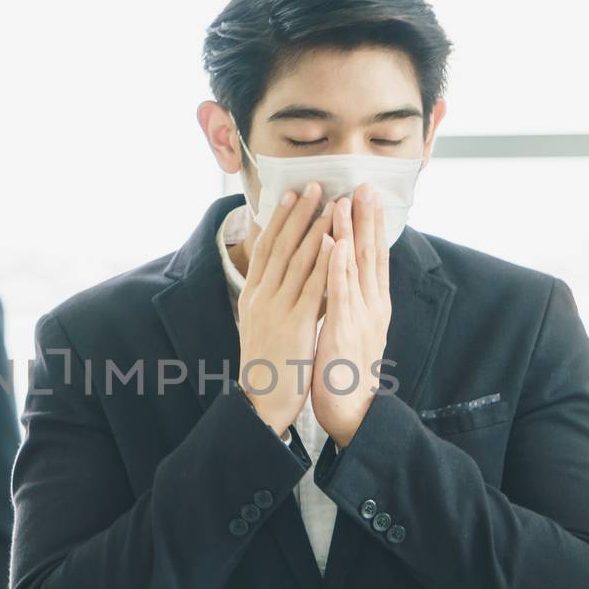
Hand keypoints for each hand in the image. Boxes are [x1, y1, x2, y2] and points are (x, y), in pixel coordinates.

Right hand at [237, 183, 335, 434]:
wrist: (261, 403)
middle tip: (315, 185)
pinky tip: (337, 241)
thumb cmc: (266, 367)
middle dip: (299, 214)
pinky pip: (313, 286)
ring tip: (332, 202)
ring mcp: (276, 309)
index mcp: (251, 296)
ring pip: (298, 260)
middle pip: (281, 246)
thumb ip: (270, 299)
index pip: (265, 249)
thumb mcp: (261, 326)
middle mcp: (260, 297)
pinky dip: (325, 260)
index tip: (292, 196)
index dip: (279, 220)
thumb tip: (282, 275)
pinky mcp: (295, 324)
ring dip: (316, 228)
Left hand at [313, 187, 391, 447]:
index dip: (370, 225)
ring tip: (347, 202)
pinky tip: (334, 245)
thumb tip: (340, 274)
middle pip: (370, 255)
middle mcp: (372, 307)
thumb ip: (347, 300)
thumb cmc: (343, 370)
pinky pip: (341, 294)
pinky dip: (338, 267)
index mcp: (372, 305)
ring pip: (356, 268)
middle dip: (367, 219)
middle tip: (365, 185)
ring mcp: (361, 318)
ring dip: (351, 233)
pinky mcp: (345, 332)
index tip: (366, 195)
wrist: (350, 411)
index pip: (372, 257)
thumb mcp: (348, 327)